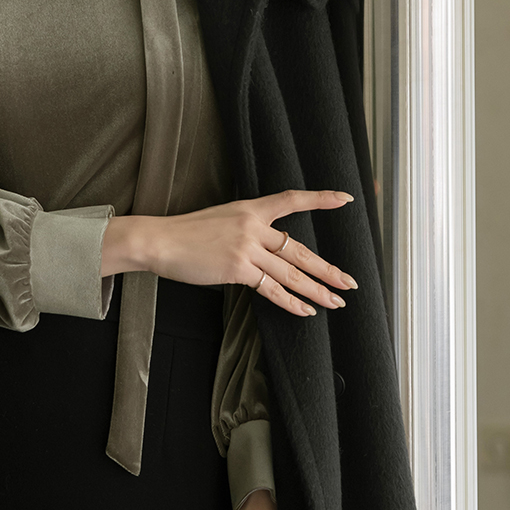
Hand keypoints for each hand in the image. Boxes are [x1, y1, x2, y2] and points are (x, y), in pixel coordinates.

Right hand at [101, 189, 358, 316]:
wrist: (160, 240)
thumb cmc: (184, 233)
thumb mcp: (220, 219)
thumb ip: (245, 229)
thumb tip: (265, 249)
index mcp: (249, 209)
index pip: (291, 200)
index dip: (320, 199)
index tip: (345, 199)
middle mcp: (253, 226)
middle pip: (299, 250)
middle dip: (327, 269)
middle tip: (349, 281)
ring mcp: (246, 248)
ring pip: (291, 273)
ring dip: (316, 290)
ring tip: (335, 301)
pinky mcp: (237, 268)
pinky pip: (272, 289)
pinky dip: (290, 302)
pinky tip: (305, 310)